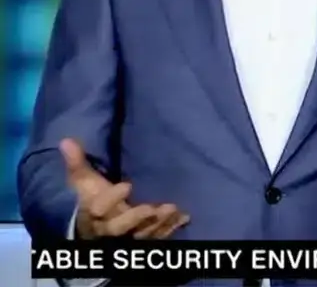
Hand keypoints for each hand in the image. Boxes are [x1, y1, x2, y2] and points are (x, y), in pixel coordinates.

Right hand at [62, 139, 188, 239]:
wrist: (97, 229)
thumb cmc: (93, 200)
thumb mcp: (84, 182)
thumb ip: (78, 163)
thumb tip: (66, 140)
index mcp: (93, 214)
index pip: (97, 210)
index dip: (111, 199)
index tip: (127, 185)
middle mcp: (109, 229)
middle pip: (119, 229)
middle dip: (135, 219)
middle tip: (151, 208)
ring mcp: (127, 237)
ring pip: (142, 235)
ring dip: (158, 223)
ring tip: (173, 208)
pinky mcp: (143, 240)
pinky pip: (158, 238)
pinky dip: (171, 228)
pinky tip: (184, 217)